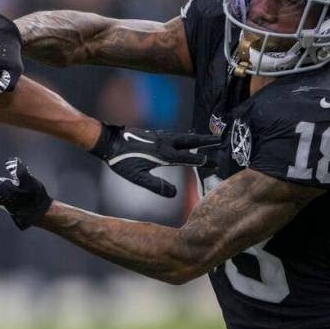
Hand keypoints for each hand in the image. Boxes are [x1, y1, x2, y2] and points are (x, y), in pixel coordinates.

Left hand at [89, 122, 220, 196]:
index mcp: (163, 155)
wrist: (109, 142)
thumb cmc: (121, 162)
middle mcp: (164, 143)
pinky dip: (183, 136)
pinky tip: (182, 138)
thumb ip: (156, 186)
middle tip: (220, 140)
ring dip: (196, 138)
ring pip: (182, 136)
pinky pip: (173, 134)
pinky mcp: (152, 134)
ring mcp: (159, 136)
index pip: (187, 158)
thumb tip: (174, 194)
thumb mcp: (137, 178)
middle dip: (206, 141)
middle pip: (190, 141)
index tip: (213, 163)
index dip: (200, 160)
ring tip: (208, 139)